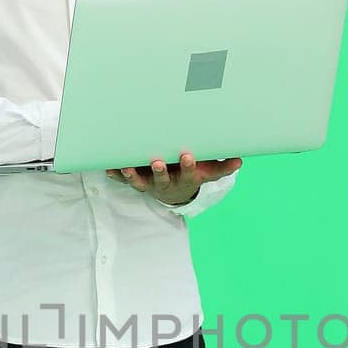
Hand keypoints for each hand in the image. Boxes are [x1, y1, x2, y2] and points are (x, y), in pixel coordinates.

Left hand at [105, 151, 242, 205]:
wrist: (174, 191)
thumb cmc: (191, 175)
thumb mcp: (208, 173)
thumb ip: (221, 168)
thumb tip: (239, 161)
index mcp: (184, 179)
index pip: (188, 174)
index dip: (188, 167)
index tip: (188, 156)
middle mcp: (165, 183)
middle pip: (162, 180)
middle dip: (160, 172)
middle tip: (158, 163)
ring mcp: (149, 183)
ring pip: (140, 183)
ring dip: (133, 176)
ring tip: (127, 168)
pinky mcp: (135, 180)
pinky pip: (124, 179)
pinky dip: (116, 175)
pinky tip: (108, 168)